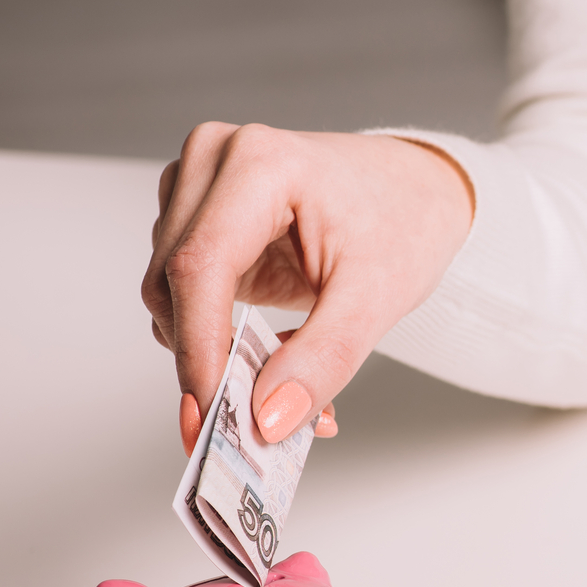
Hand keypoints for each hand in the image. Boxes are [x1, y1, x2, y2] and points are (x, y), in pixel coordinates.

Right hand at [143, 123, 473, 452]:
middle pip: (171, 284)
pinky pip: (184, 291)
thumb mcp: (379, 296)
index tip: (211, 416)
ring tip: (283, 386)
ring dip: (213, 353)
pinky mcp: (197, 217)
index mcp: (260, 163)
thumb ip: (324, 359)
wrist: (418, 190)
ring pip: (168, 294)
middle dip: (205, 361)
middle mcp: (214, 162)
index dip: (198, 349)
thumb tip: (269, 418)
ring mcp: (198, 186)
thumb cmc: (406, 221)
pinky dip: (218, 337)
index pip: (199, 266)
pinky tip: (269, 357)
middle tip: (251, 424)